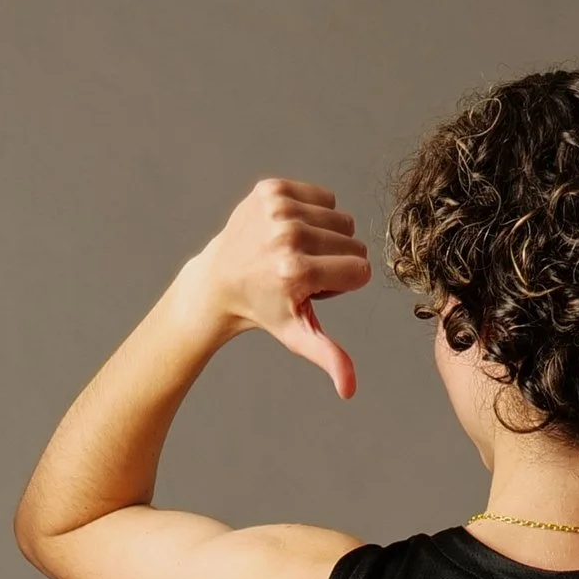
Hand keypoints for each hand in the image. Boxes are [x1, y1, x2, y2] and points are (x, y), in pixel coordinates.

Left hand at [193, 178, 371, 398]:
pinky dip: (313, 213)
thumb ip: (328, 357)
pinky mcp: (272, 189)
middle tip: (302, 272)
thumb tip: (349, 389)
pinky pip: (323, 197)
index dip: (344, 283)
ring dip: (326, 237)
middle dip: (336, 260)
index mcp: (296, 272)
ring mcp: (278, 209)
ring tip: (295, 252)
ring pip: (341, 219)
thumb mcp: (297, 335)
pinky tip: (288, 231)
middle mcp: (287, 236)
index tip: (315, 289)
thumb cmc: (263, 310)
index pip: (359, 270)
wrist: (218, 280)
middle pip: (353, 243)